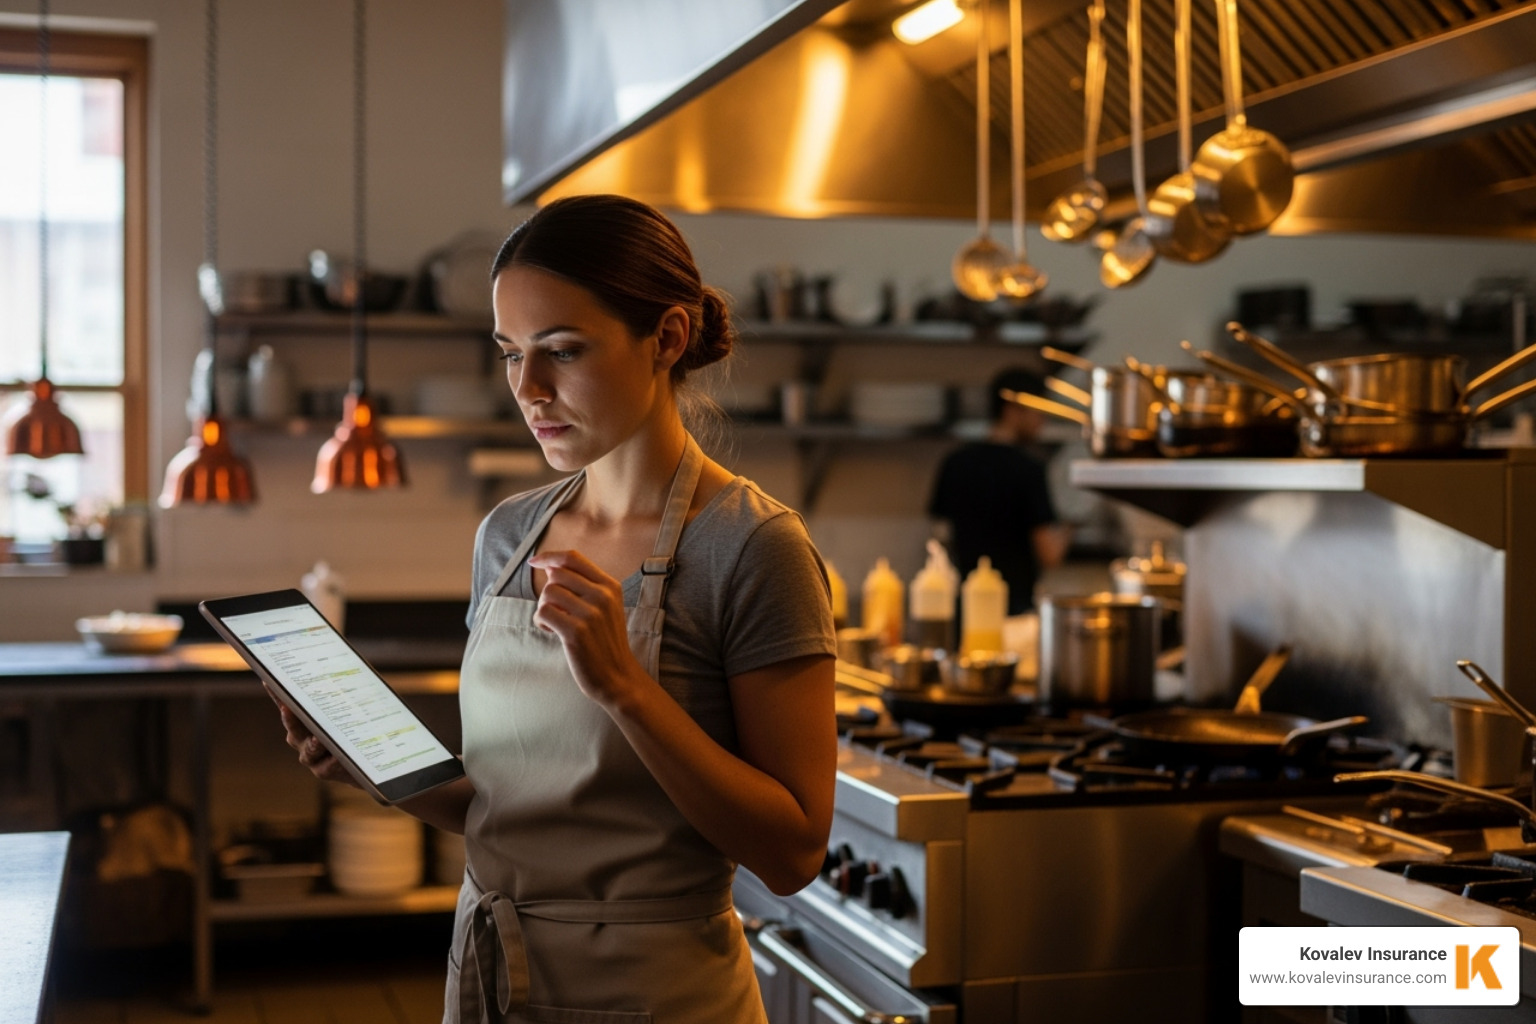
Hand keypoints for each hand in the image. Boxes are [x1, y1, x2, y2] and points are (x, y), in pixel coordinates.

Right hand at [265, 683, 358, 787]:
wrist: (367, 758)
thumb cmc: (354, 727)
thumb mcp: (349, 709)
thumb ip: (341, 695)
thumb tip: (344, 668)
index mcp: (303, 720)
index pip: (288, 705)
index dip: (277, 695)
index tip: (269, 680)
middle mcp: (301, 738)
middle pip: (293, 729)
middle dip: (290, 719)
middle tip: (288, 708)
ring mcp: (310, 756)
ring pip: (308, 750)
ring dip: (313, 744)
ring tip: (320, 740)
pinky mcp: (323, 771)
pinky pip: (326, 767)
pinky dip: (332, 760)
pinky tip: (339, 756)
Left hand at [527, 549, 650, 707]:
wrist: (618, 677)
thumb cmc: (605, 641)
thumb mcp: (604, 608)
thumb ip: (581, 585)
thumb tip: (550, 566)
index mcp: (610, 586)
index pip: (573, 558)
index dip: (550, 556)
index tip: (535, 562)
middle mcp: (602, 596)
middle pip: (557, 574)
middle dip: (548, 590)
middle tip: (554, 609)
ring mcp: (590, 614)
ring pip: (548, 593)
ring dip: (544, 607)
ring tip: (555, 622)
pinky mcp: (576, 632)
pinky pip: (543, 612)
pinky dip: (541, 621)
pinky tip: (552, 631)